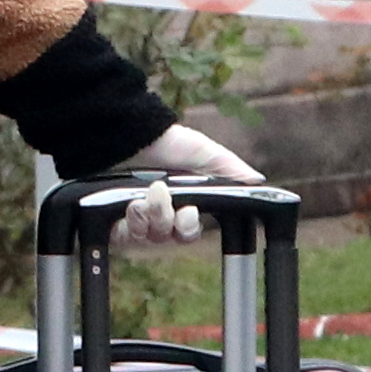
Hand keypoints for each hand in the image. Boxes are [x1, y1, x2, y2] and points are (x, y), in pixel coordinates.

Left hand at [114, 123, 267, 251]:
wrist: (131, 133)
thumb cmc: (169, 141)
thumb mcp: (205, 153)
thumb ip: (231, 170)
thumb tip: (258, 182)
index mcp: (183, 205)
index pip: (188, 232)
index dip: (188, 228)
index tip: (189, 211)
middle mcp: (159, 216)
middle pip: (168, 238)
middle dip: (165, 220)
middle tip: (161, 195)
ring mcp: (135, 219)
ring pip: (146, 238)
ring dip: (147, 217)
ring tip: (141, 197)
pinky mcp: (112, 219)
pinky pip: (123, 237)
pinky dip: (128, 224)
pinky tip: (129, 205)